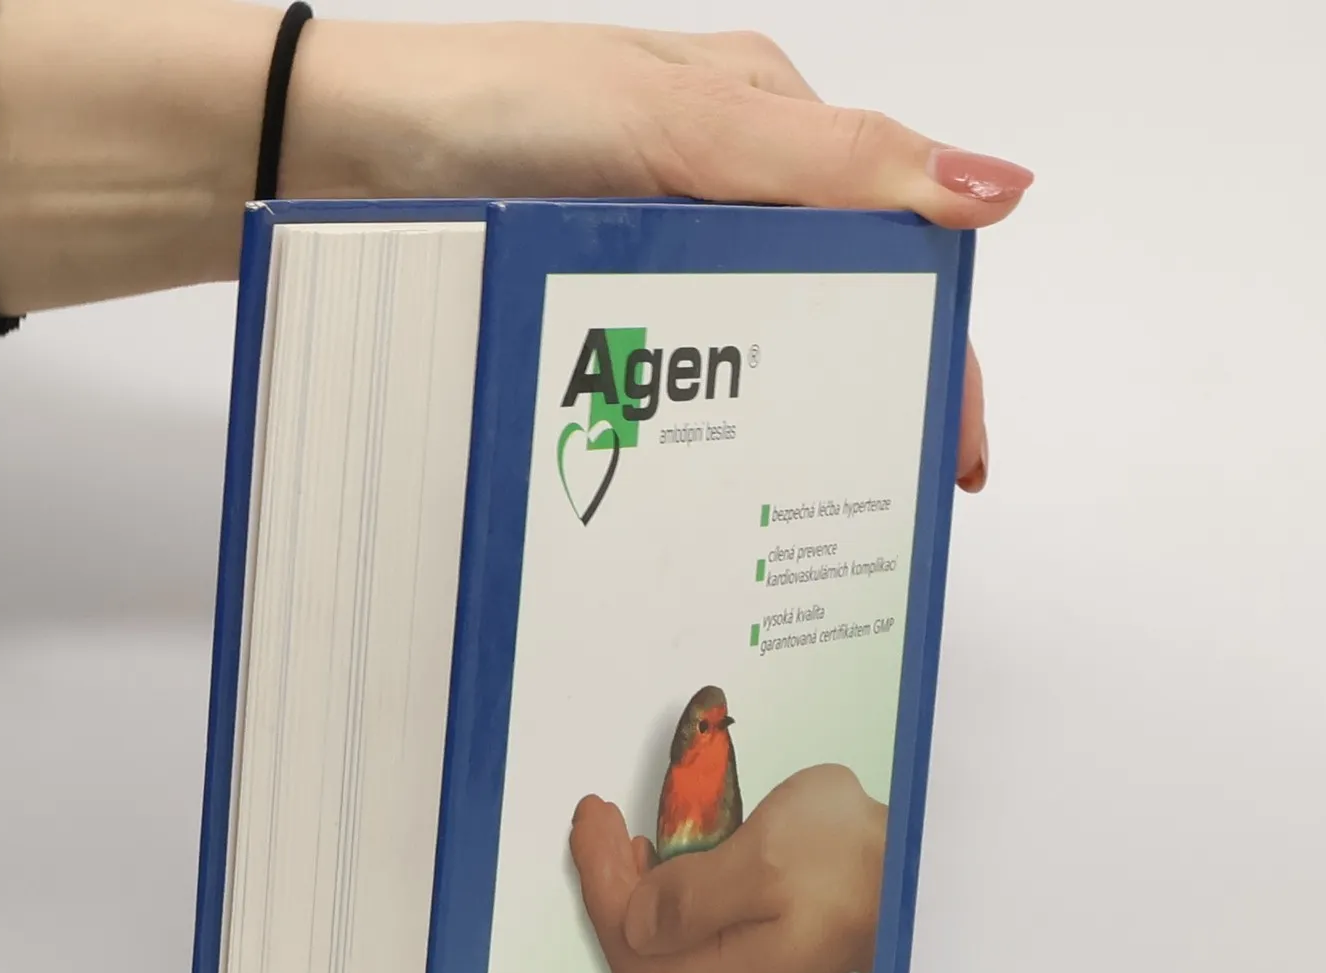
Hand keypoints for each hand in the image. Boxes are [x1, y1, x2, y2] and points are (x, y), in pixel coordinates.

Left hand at [0, 11, 1027, 488]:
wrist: (331, 150)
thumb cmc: (493, 109)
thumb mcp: (678, 128)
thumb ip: (829, 165)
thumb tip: (993, 185)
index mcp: (766, 128)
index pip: (894, 243)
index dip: (931, 346)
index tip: (945, 448)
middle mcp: (719, 188)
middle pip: (831, 309)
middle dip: (866, 402)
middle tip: (876, 505)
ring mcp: (649, 249)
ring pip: (753, 349)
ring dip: (786, 423)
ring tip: (802, 509)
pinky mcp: (586, 298)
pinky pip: (672, 369)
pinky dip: (703, 423)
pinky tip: (706, 472)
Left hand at [570, 764, 887, 972]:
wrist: (908, 887)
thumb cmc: (851, 868)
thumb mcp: (762, 860)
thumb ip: (688, 895)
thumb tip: (639, 920)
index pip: (624, 935)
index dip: (599, 871)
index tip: (594, 815)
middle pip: (630, 950)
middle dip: (610, 884)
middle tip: (603, 823)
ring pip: (650, 953)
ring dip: (633, 896)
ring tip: (627, 843)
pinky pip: (677, 955)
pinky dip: (662, 913)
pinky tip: (661, 875)